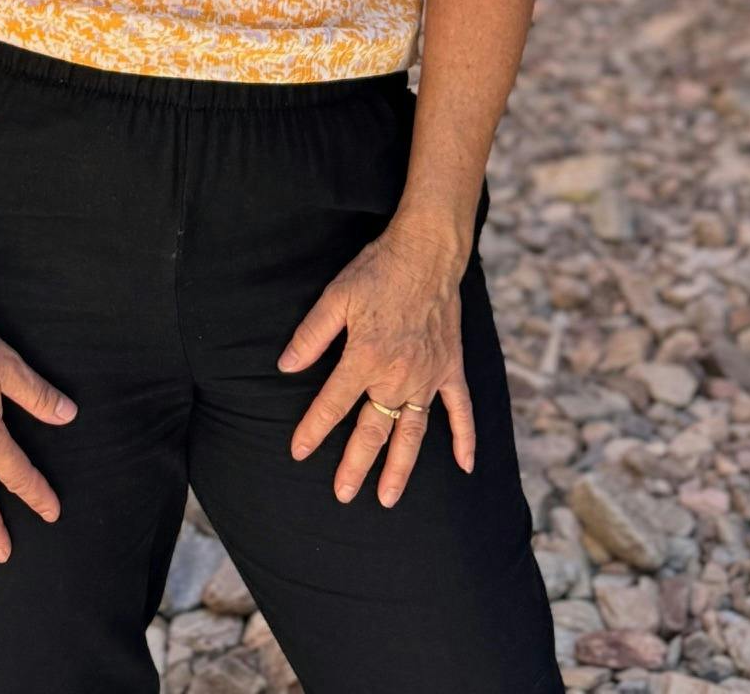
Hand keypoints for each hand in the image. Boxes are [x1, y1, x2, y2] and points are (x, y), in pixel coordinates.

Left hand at [277, 222, 474, 505]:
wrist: (427, 251)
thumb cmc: (378, 270)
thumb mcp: (335, 297)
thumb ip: (311, 336)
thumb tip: (284, 366)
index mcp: (366, 358)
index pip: (333, 404)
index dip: (313, 429)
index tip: (299, 451)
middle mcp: (398, 375)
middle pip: (373, 430)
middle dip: (355, 465)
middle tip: (343, 494)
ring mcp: (428, 376)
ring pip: (412, 432)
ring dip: (400, 467)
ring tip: (387, 497)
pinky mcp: (450, 368)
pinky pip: (460, 411)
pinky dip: (464, 439)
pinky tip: (464, 467)